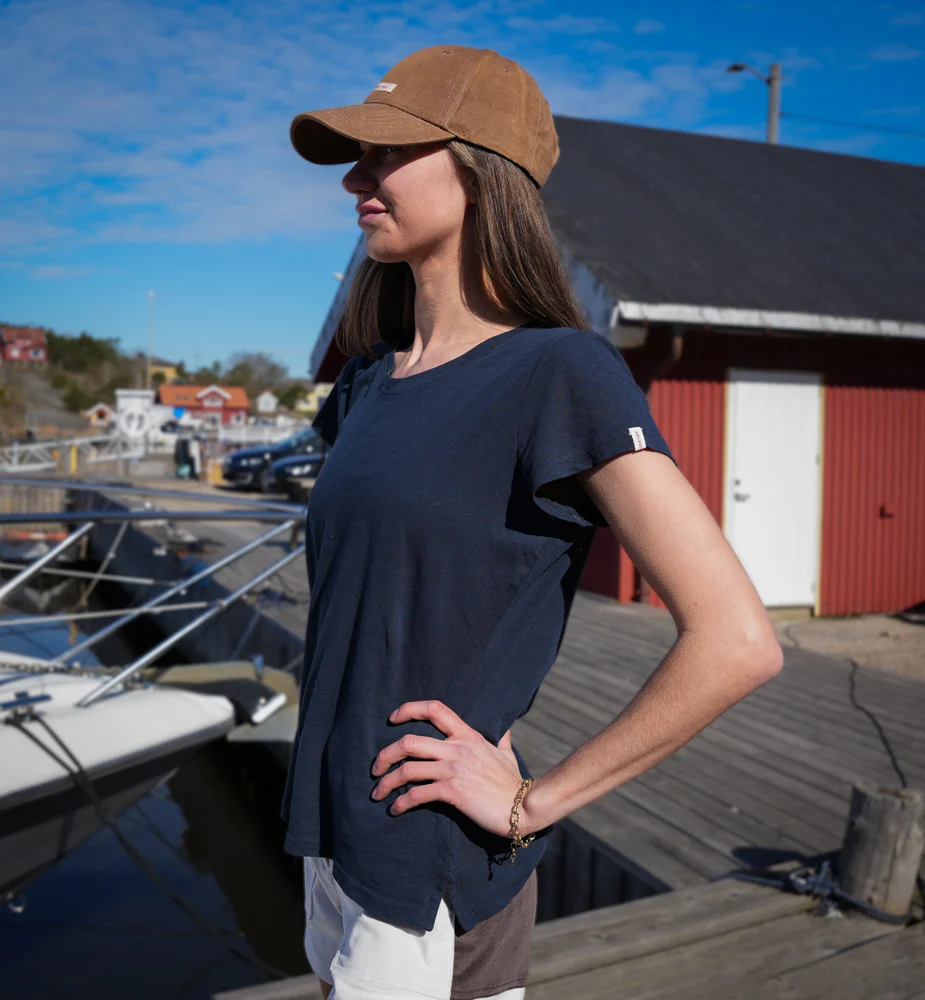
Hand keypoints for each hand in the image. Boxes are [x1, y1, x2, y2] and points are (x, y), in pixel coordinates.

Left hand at [370, 700, 542, 838]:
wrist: (523, 807)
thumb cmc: (513, 782)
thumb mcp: (506, 754)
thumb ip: (501, 739)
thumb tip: (505, 729)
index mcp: (468, 735)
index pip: (434, 709)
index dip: (408, 709)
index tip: (392, 718)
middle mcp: (457, 748)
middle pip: (409, 742)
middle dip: (386, 754)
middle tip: (376, 768)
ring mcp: (454, 769)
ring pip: (408, 769)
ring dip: (387, 782)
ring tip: (378, 793)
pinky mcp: (453, 792)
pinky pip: (417, 794)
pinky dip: (401, 803)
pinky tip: (395, 809)